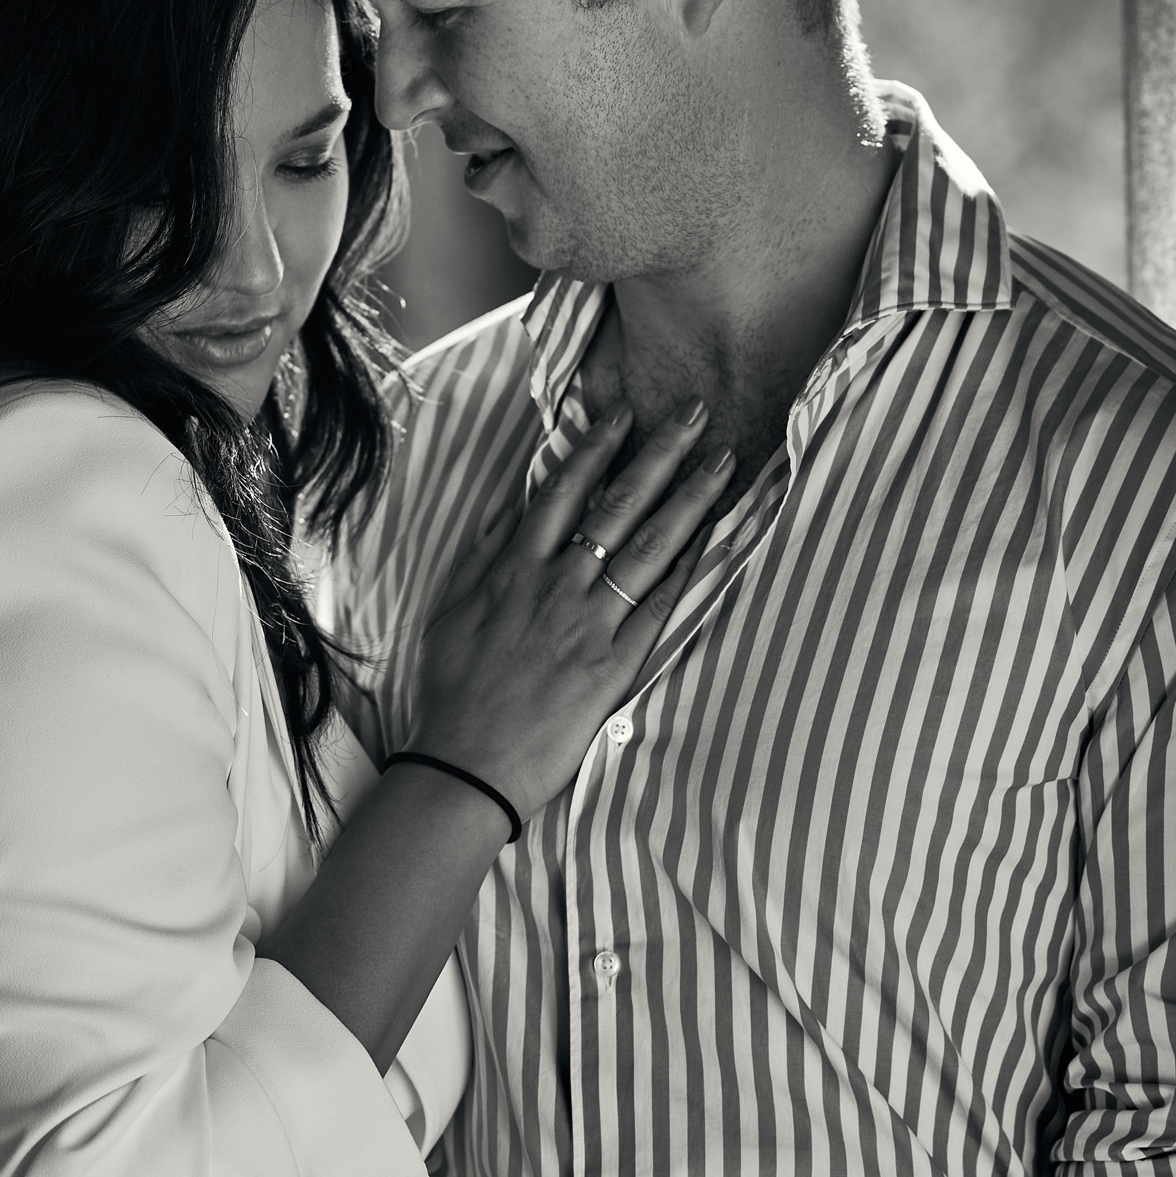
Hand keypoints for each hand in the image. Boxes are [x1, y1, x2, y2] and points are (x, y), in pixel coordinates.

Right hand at [405, 398, 732, 820]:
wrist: (466, 764)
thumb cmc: (452, 691)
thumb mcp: (452, 611)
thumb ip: (484, 556)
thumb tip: (507, 509)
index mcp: (516, 569)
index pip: (565, 493)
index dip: (598, 448)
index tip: (626, 413)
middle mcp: (558, 586)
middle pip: (618, 506)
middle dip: (660, 454)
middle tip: (697, 415)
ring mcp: (590, 623)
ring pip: (649, 548)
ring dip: (690, 501)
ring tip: (723, 464)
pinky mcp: (615, 665)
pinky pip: (659, 608)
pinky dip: (688, 571)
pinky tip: (714, 540)